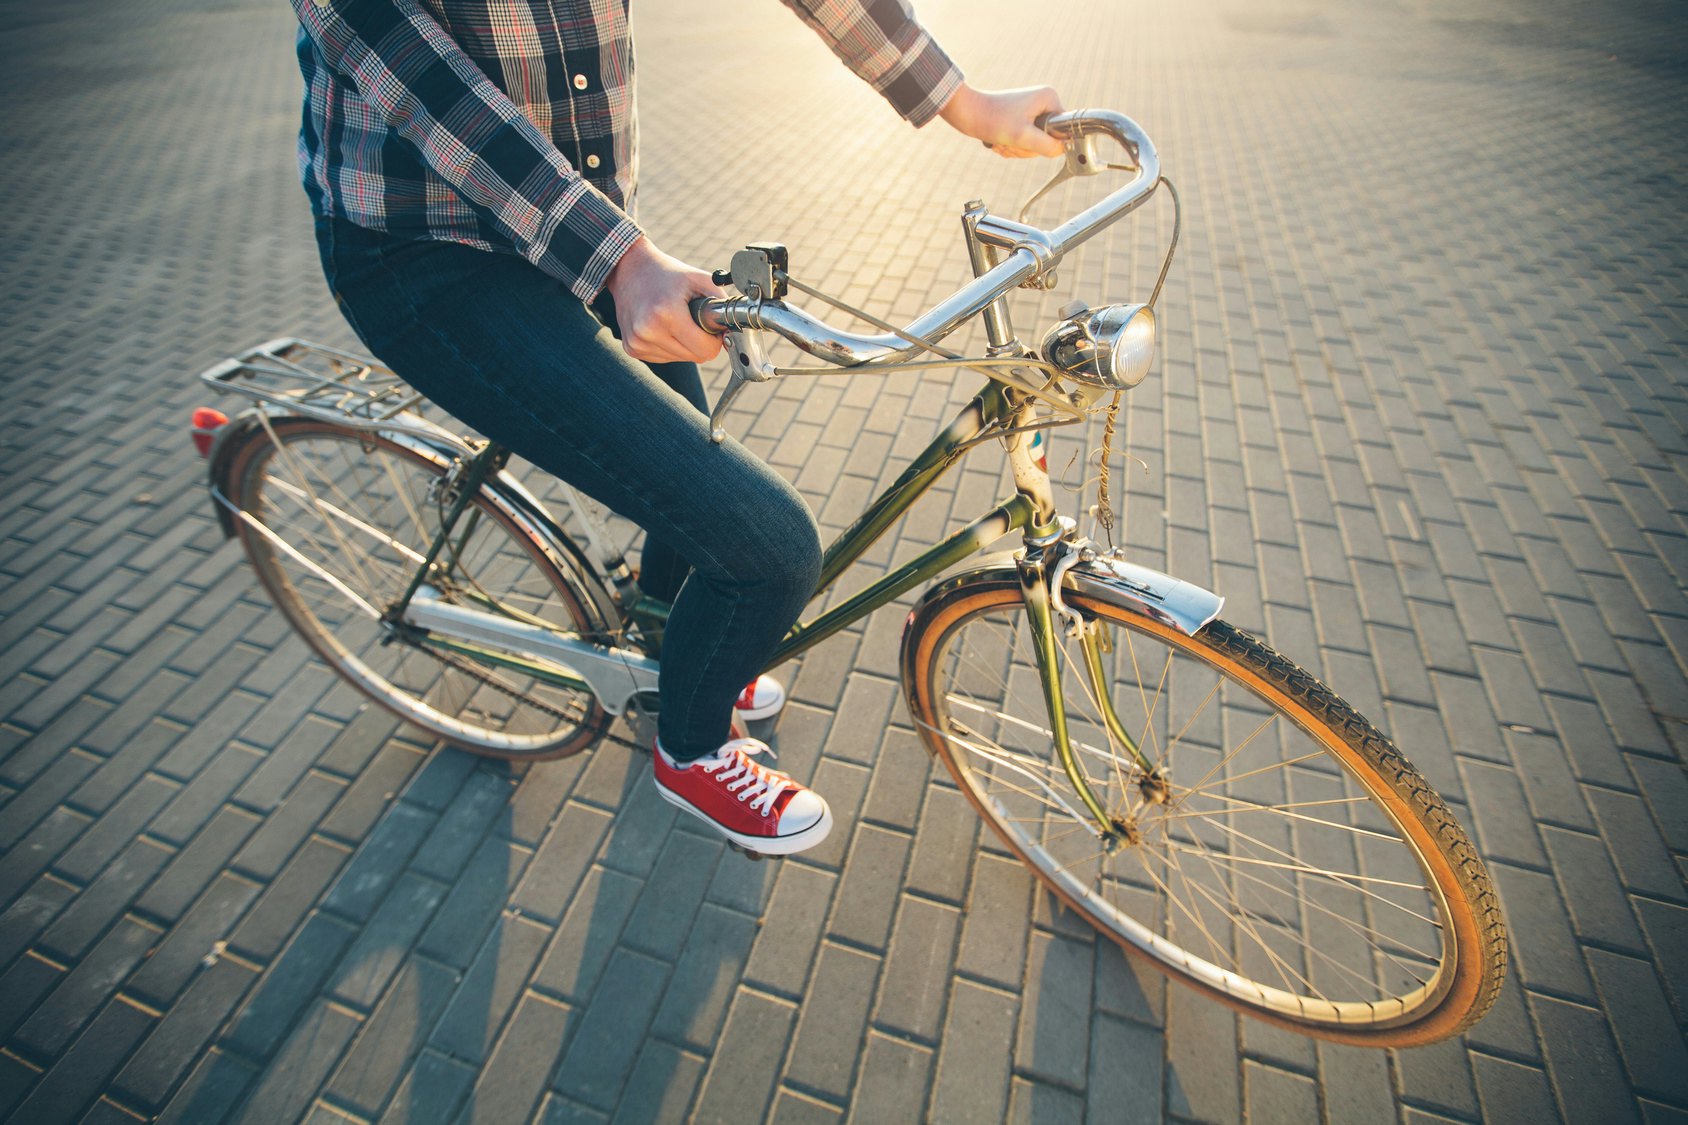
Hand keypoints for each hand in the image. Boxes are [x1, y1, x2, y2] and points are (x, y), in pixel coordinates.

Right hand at [603, 237, 723, 363]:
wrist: (629, 269)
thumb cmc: (667, 274)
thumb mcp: (700, 279)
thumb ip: (722, 305)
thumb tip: (733, 333)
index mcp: (666, 314)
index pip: (705, 350)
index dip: (714, 339)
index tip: (711, 325)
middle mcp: (648, 332)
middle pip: (695, 357)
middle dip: (701, 341)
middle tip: (693, 319)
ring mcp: (637, 343)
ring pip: (681, 359)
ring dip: (685, 344)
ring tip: (674, 319)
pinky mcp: (632, 349)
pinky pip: (666, 358)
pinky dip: (670, 345)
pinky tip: (662, 326)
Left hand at [938, 83, 1064, 157]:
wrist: (968, 113)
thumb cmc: (992, 119)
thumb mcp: (1022, 136)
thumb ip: (1047, 145)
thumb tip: (1062, 150)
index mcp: (1049, 98)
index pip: (1063, 130)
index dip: (1047, 142)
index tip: (1028, 139)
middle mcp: (1043, 102)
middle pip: (1048, 139)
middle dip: (1027, 147)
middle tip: (1011, 140)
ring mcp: (1032, 111)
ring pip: (1035, 144)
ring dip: (1017, 148)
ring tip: (1003, 140)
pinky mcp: (1022, 120)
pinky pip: (1024, 143)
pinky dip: (1012, 146)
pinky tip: (1000, 140)